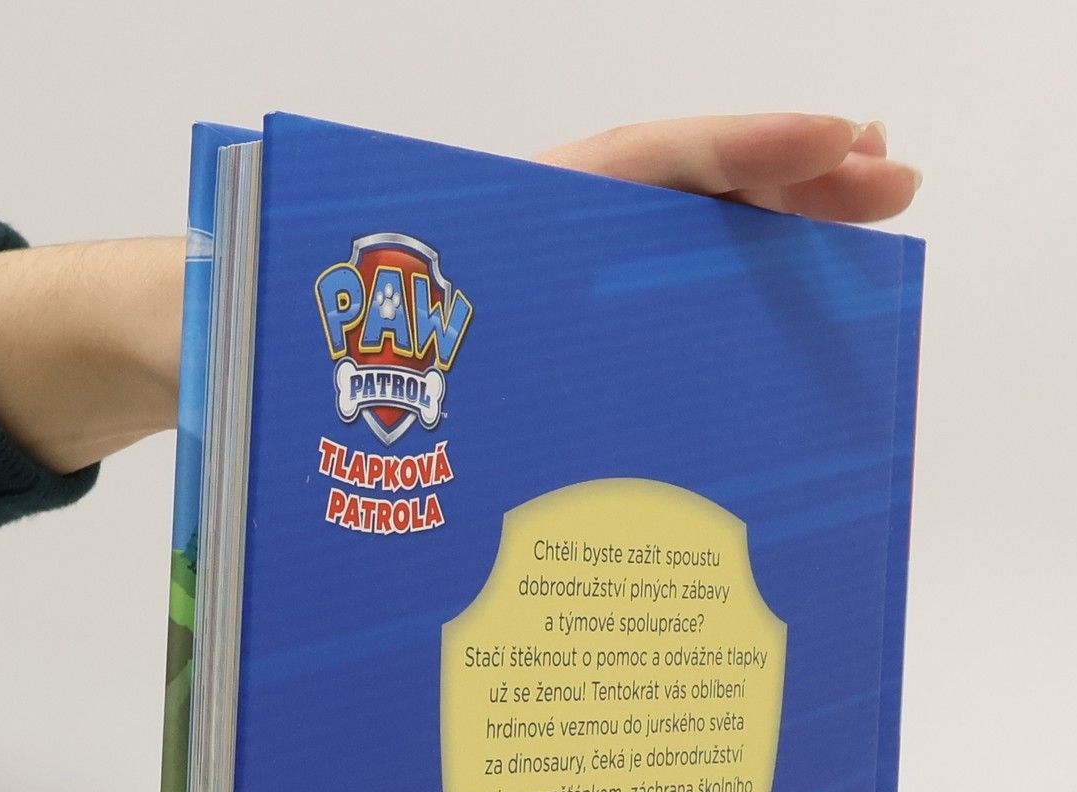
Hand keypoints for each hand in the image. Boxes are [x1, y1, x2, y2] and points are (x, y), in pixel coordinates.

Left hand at [0, 115, 919, 474]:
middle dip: (787, 189)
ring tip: (861, 248)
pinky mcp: (523, 356)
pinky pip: (628, 337)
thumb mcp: (224, 303)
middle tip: (893, 181)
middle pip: (673, 204)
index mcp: (474, 226)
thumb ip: (242, 306)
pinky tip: (759, 363)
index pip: (630, 169)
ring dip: (762, 257)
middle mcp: (516, 252)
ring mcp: (528, 304)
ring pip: (662, 268)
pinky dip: (704, 332)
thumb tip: (233, 325)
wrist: (183, 353)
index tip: (835, 142)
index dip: (736, 158)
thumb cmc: (209, 322)